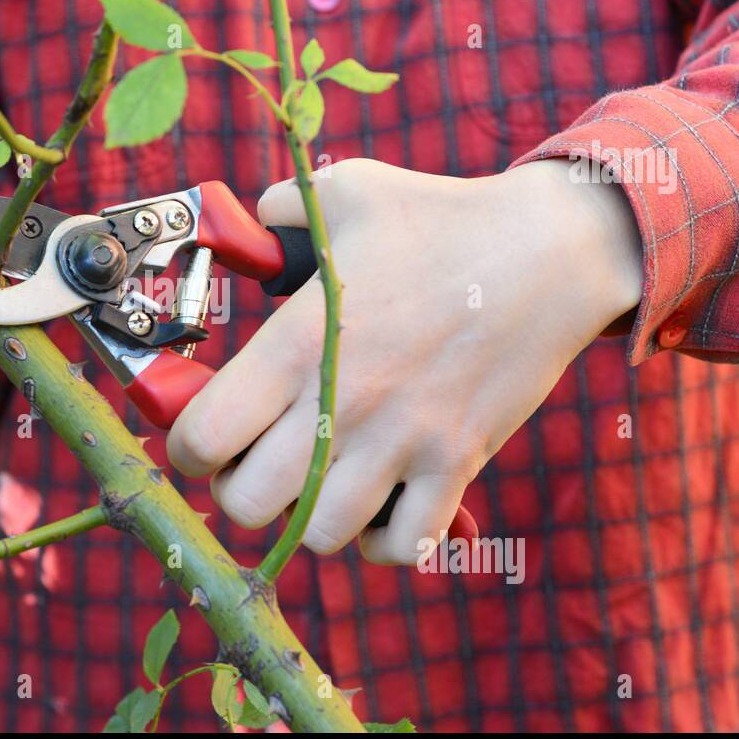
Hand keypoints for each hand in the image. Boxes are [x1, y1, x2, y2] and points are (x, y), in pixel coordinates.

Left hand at [166, 158, 642, 564]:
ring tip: (318, 481)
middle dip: (239, 491)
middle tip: (257, 462)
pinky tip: (377, 504)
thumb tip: (247, 226)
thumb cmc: (441, 218)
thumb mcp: (348, 192)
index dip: (188, 447)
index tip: (205, 434)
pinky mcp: (457, 463)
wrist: (549, 248)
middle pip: (247, 504)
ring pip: (321, 534)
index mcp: (299, 341)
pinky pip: (403, 546)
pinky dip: (381, 541)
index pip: (203, 437)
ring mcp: (403, 440)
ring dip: (309, 517)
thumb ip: (279, 211)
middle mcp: (341, 402)